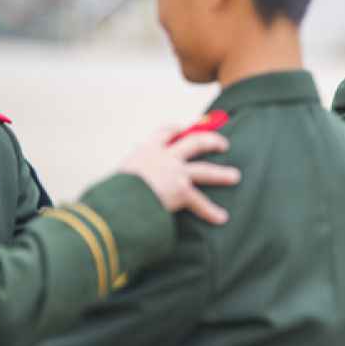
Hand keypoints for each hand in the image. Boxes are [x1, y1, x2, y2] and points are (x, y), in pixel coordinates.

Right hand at [119, 126, 239, 224]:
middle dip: (211, 141)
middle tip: (223, 144)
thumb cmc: (109, 194)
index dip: (175, 130)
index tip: (182, 128)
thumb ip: (126, 178)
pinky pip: (199, 202)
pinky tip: (222, 217)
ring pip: (204, 170)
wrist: (115, 200)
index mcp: (146, 151)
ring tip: (235, 176)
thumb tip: (117, 188)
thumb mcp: (116, 179)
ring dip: (221, 174)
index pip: (164, 133)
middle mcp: (164, 157)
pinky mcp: (181, 190)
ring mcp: (175, 172)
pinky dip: (210, 211)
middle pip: (194, 142)